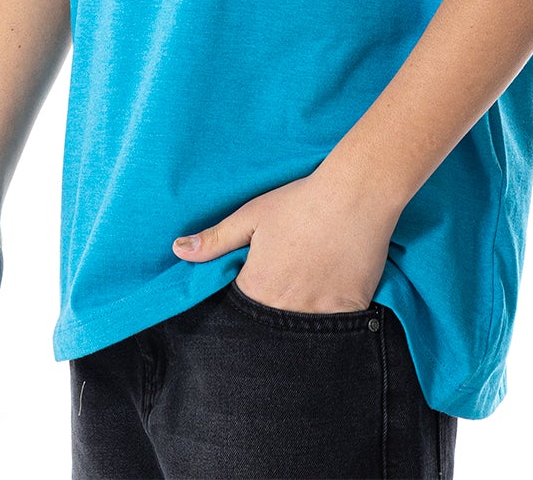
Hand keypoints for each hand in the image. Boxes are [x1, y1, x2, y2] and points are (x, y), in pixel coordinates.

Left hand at [171, 165, 401, 314]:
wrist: (355, 196)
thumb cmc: (299, 203)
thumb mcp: (251, 215)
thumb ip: (215, 240)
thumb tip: (177, 251)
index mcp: (257, 287)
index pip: (238, 314)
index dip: (243, 306)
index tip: (252, 292)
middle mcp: (284, 308)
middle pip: (268, 329)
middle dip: (269, 317)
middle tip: (282, 291)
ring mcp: (318, 314)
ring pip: (300, 336)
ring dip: (297, 321)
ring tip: (304, 295)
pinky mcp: (349, 312)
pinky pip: (334, 332)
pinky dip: (329, 322)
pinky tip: (329, 298)